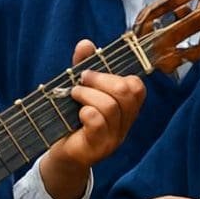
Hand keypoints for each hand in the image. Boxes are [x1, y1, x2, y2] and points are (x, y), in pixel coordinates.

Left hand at [39, 39, 145, 198]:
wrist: (62, 154)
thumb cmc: (73, 120)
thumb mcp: (80, 90)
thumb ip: (84, 67)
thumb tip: (86, 44)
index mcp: (126, 109)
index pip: (137, 87)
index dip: (115, 74)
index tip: (90, 72)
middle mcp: (124, 124)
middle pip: (126, 92)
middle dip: (100, 79)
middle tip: (81, 81)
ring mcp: (113, 138)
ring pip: (110, 106)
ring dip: (87, 94)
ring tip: (74, 95)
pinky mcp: (97, 148)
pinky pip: (97, 122)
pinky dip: (85, 111)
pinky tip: (77, 113)